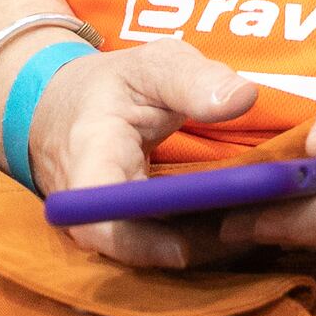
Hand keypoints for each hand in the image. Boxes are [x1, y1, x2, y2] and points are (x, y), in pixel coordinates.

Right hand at [22, 37, 261, 268]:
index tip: (183, 249)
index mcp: (87, 155)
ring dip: (196, 245)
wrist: (67, 104)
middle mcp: (85, 203)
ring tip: (248, 229)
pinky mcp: (119, 228)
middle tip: (244, 233)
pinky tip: (234, 228)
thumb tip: (243, 99)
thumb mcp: (154, 65)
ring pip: (143, 250)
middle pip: (126, 243)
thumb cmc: (114, 85)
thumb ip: (196, 79)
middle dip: (185, 246)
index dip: (134, 242)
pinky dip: (192, 239)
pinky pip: (152, 243)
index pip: (95, 214)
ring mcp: (99, 221)